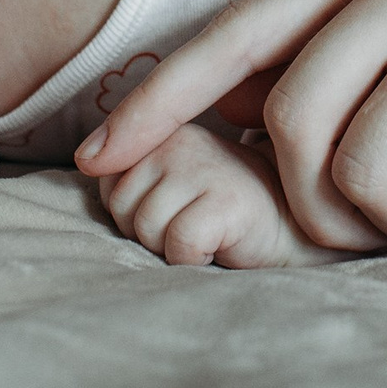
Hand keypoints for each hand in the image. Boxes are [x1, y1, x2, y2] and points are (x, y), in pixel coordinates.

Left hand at [100, 124, 346, 267]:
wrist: (299, 227)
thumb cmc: (226, 212)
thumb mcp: (174, 181)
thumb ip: (134, 173)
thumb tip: (87, 166)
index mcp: (165, 128)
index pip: (106, 182)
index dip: (134, 212)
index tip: (178, 209)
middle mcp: (181, 137)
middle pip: (121, 208)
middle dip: (149, 232)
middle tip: (195, 224)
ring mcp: (206, 166)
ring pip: (145, 228)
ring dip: (172, 248)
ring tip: (210, 233)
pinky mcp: (229, 200)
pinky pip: (179, 244)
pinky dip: (194, 259)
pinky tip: (223, 245)